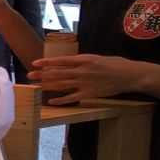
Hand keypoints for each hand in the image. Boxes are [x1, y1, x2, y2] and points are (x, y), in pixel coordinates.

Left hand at [28, 52, 142, 104]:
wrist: (130, 75)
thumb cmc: (117, 64)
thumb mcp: (99, 58)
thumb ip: (84, 61)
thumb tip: (72, 63)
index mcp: (84, 60)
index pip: (61, 61)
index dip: (47, 62)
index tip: (35, 63)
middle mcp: (82, 71)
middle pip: (57, 73)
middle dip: (42, 75)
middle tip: (29, 75)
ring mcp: (85, 83)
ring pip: (61, 85)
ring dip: (47, 85)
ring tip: (35, 85)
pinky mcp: (89, 94)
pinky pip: (71, 98)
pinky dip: (60, 100)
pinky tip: (50, 101)